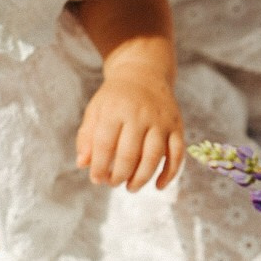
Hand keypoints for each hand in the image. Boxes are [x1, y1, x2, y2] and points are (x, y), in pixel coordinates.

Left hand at [76, 63, 184, 191]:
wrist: (144, 72)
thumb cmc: (115, 97)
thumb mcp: (96, 110)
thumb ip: (87, 137)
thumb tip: (83, 164)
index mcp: (116, 110)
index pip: (105, 145)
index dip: (99, 167)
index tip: (97, 179)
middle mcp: (140, 114)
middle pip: (129, 154)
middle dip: (119, 176)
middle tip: (113, 183)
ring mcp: (161, 121)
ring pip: (154, 157)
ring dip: (141, 178)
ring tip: (130, 187)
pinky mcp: (177, 126)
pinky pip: (177, 154)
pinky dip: (170, 173)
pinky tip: (158, 185)